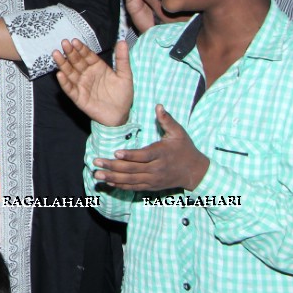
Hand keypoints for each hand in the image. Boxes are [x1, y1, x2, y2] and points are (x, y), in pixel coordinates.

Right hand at [53, 39, 132, 126]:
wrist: (121, 115)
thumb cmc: (123, 95)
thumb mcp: (125, 75)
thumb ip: (122, 59)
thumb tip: (123, 41)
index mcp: (97, 67)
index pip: (87, 55)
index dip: (81, 49)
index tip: (75, 41)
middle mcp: (87, 74)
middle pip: (76, 62)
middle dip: (70, 53)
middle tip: (64, 43)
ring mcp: (81, 85)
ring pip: (70, 73)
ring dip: (63, 64)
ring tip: (56, 54)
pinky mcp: (78, 97)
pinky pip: (70, 89)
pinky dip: (64, 82)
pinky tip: (60, 75)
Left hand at [92, 105, 209, 191]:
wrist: (196, 172)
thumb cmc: (185, 149)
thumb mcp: (179, 133)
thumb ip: (167, 120)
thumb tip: (158, 106)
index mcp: (161, 154)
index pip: (144, 156)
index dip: (130, 155)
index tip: (116, 153)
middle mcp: (156, 168)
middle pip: (133, 169)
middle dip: (113, 166)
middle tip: (96, 162)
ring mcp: (154, 179)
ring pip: (131, 180)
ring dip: (113, 178)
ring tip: (97, 175)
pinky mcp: (152, 186)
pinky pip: (135, 187)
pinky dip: (121, 186)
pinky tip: (109, 182)